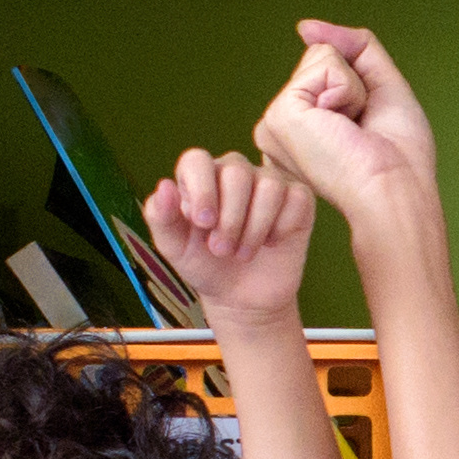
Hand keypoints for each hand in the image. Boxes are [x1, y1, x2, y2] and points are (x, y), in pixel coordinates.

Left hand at [146, 144, 316, 327]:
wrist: (241, 298)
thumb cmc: (205, 266)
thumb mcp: (174, 248)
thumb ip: (161, 217)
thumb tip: (164, 186)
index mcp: (201, 177)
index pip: (198, 160)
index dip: (201, 189)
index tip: (203, 223)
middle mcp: (235, 172)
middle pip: (236, 173)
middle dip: (229, 219)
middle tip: (222, 250)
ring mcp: (269, 183)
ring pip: (269, 186)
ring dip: (254, 228)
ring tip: (243, 253)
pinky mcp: (298, 198)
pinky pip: (296, 198)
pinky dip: (281, 227)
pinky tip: (271, 242)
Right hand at [253, 21, 448, 254]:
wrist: (398, 189)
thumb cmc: (398, 156)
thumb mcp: (380, 86)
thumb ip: (351, 47)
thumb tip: (305, 27)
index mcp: (301, 126)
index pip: (326, 67)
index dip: (360, 87)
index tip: (365, 129)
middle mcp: (281, 126)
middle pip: (321, 57)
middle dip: (355, 84)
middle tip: (360, 128)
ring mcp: (275, 122)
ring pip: (321, 57)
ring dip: (353, 88)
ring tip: (352, 130)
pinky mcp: (279, 115)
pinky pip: (322, 63)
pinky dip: (347, 89)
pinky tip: (343, 126)